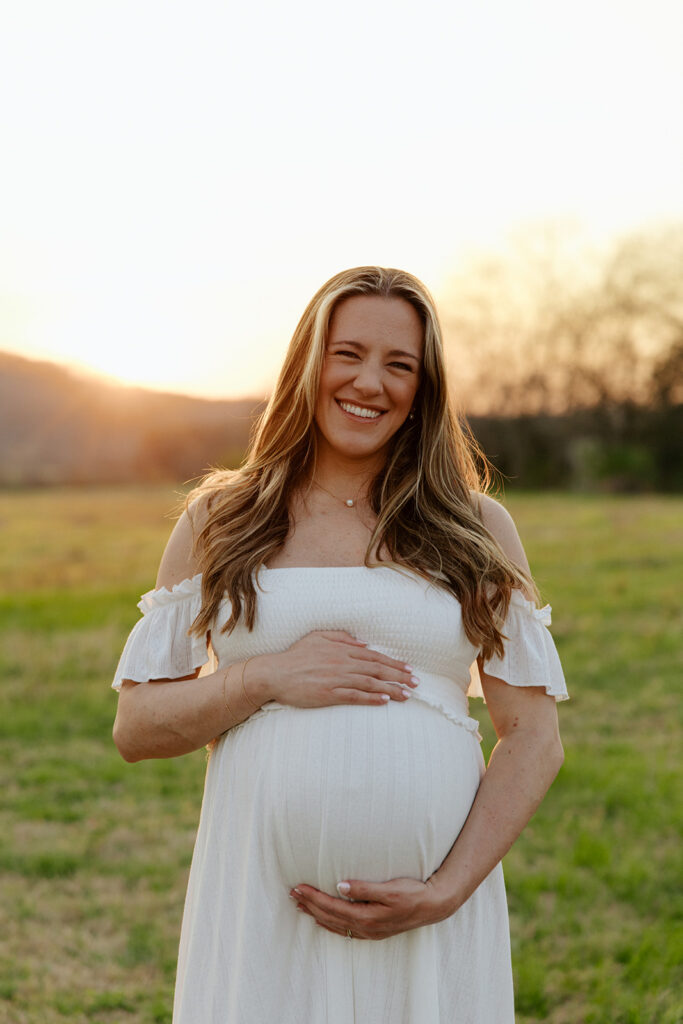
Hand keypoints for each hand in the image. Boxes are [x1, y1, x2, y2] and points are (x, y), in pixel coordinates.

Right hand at [252, 631, 417, 707]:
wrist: (274, 673)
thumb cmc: (295, 656)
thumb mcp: (317, 637)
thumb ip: (341, 638)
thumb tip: (363, 643)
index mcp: (341, 649)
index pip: (374, 657)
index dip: (393, 663)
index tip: (408, 670)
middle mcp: (342, 662)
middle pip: (377, 669)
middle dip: (399, 676)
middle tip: (416, 684)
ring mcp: (336, 678)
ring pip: (370, 683)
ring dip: (391, 689)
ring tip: (407, 695)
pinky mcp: (329, 693)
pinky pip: (355, 696)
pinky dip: (371, 698)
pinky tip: (385, 701)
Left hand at [289, 876, 452, 939]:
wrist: (433, 906)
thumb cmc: (413, 893)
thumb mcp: (390, 889)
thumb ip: (364, 889)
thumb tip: (340, 886)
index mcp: (366, 916)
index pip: (332, 906)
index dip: (313, 898)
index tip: (298, 888)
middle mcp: (365, 927)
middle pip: (329, 917)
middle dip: (309, 905)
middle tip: (292, 894)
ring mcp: (369, 932)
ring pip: (335, 925)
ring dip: (316, 915)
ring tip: (300, 906)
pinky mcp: (374, 931)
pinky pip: (345, 931)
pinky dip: (330, 925)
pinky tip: (323, 921)